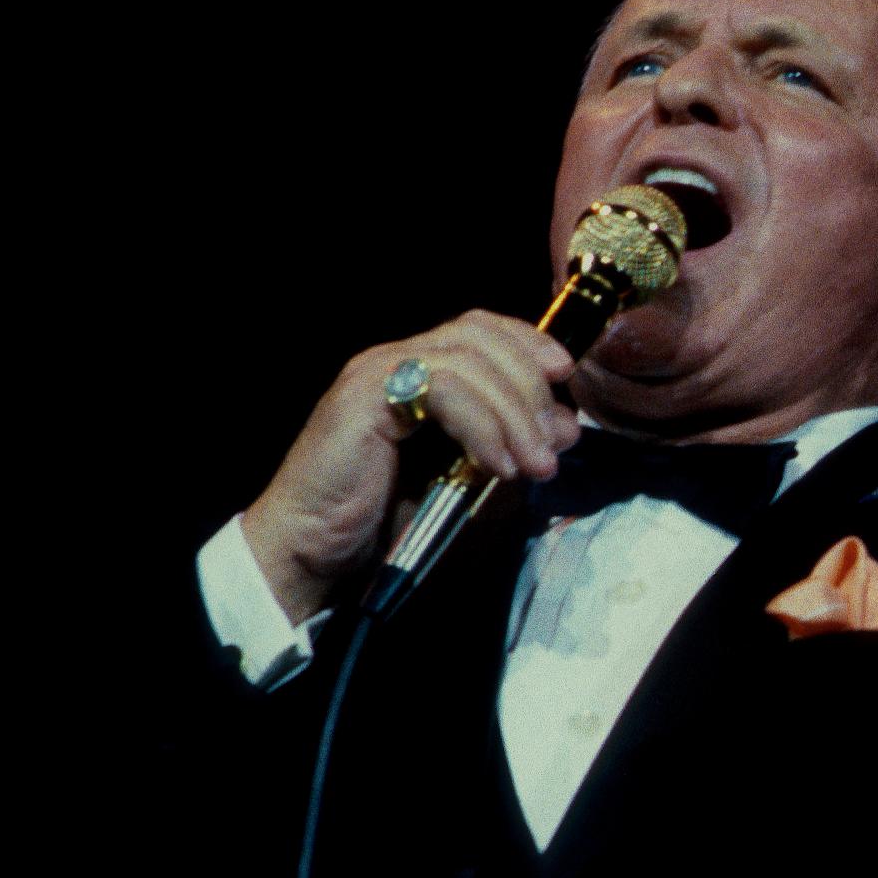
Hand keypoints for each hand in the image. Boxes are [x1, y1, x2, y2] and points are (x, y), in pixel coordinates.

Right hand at [240, 310, 578, 622]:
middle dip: (530, 386)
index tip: (567, 377)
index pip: (481, 328)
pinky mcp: (364, 397)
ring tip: (534, 465)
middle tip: (555, 443)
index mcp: (417, 370)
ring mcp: (377, 373)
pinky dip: (482, 426)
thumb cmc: (381, 516)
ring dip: (514, 413)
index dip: (529, 342)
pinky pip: (442, 391)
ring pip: (468, 361)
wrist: (310, 549)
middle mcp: (396, 360)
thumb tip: (566, 426)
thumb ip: (511, 445)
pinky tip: (498, 466)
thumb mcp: (464, 477)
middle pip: (481, 338)